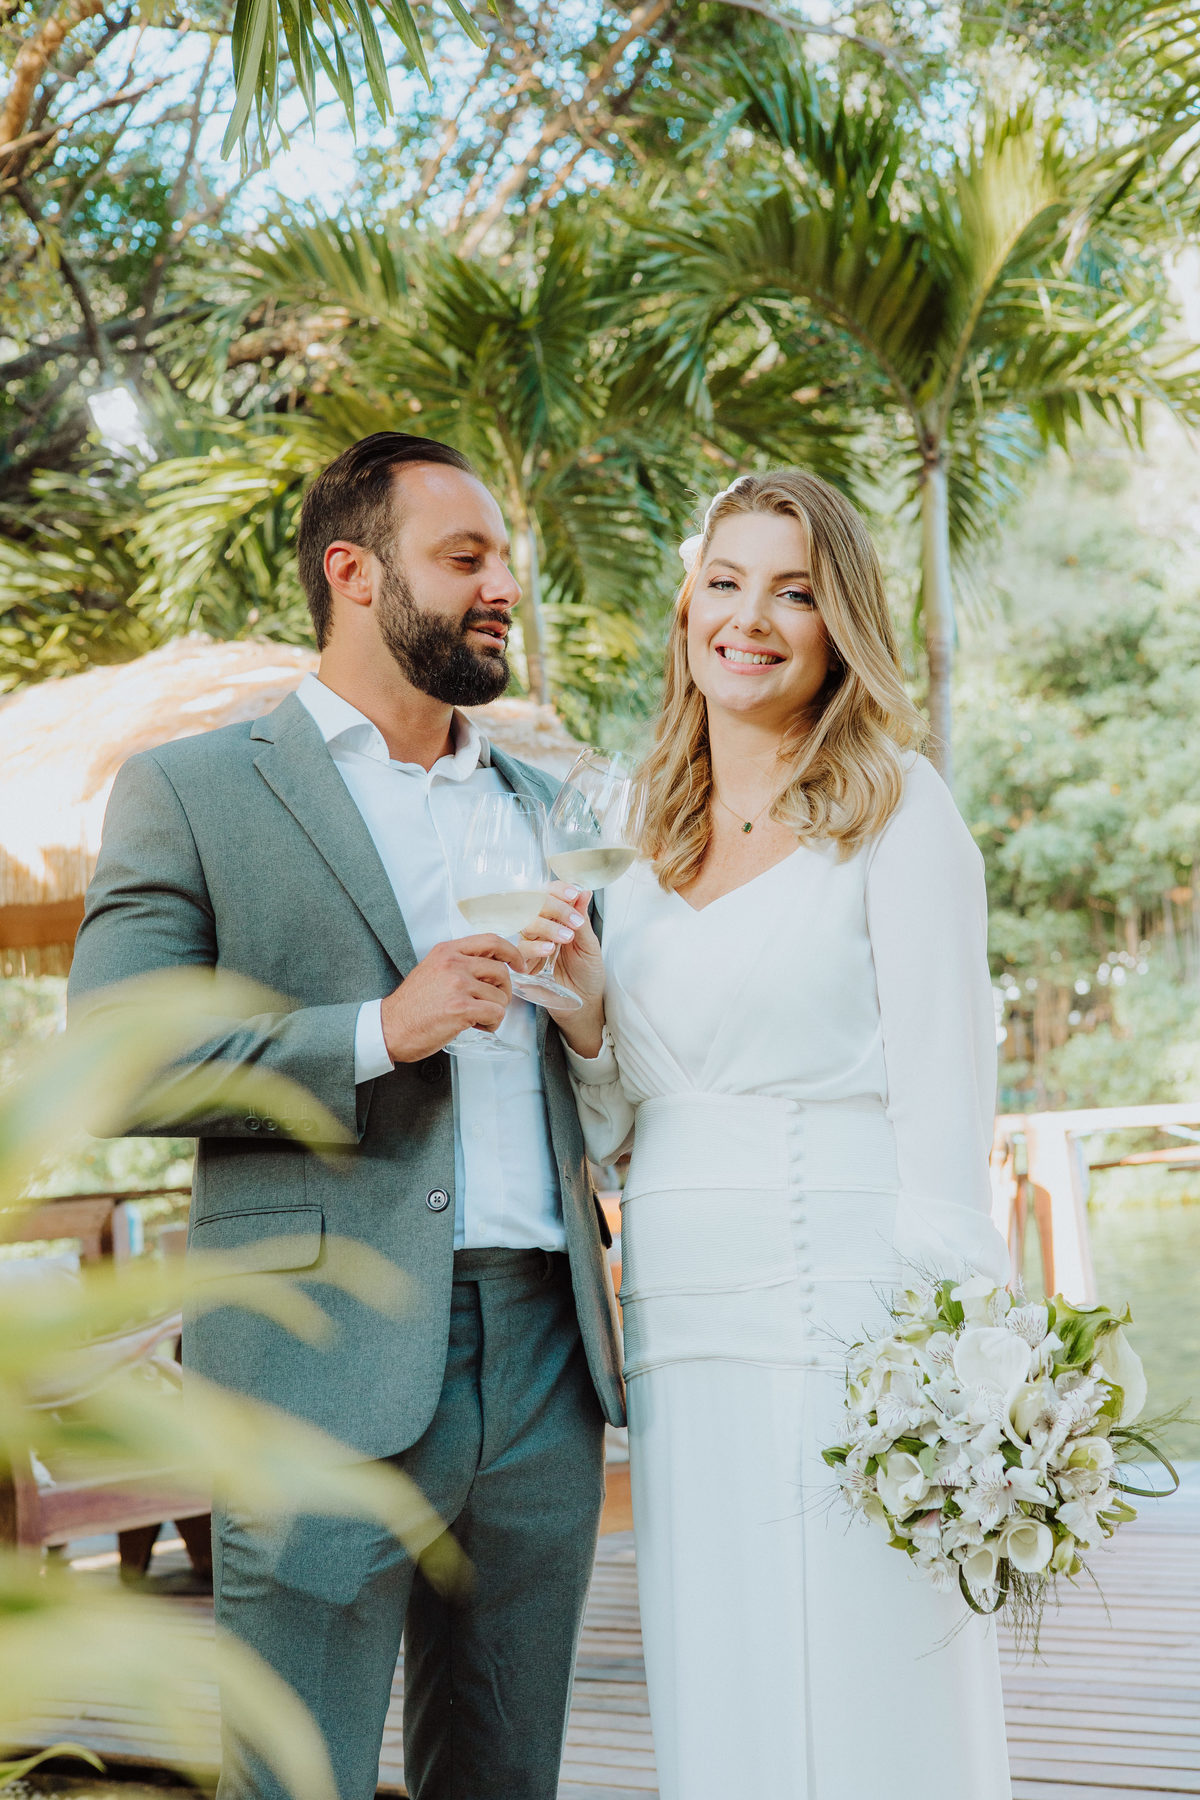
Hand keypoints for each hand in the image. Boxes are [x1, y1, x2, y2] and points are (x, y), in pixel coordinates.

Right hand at [381, 935, 529, 1060]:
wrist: (389, 1028)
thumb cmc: (411, 1006)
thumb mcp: (433, 971)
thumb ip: (459, 964)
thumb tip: (491, 969)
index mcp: (447, 951)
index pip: (491, 940)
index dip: (512, 953)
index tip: (520, 965)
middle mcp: (453, 963)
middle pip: (501, 971)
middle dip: (504, 991)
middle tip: (492, 1004)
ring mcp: (458, 984)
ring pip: (501, 996)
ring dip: (495, 1011)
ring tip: (476, 1019)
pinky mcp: (461, 1008)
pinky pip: (496, 1013)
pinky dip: (492, 1024)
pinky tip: (477, 1026)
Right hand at [519, 882, 605, 1054]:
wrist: (585, 1002)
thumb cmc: (588, 973)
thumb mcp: (590, 944)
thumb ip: (582, 919)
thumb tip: (584, 891)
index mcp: (558, 918)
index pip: (550, 893)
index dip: (558, 889)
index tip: (573, 894)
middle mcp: (542, 927)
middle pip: (535, 904)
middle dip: (554, 907)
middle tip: (574, 921)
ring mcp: (532, 944)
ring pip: (527, 924)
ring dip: (546, 927)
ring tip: (566, 938)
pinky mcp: (525, 963)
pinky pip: (522, 949)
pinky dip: (535, 946)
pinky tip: (549, 950)